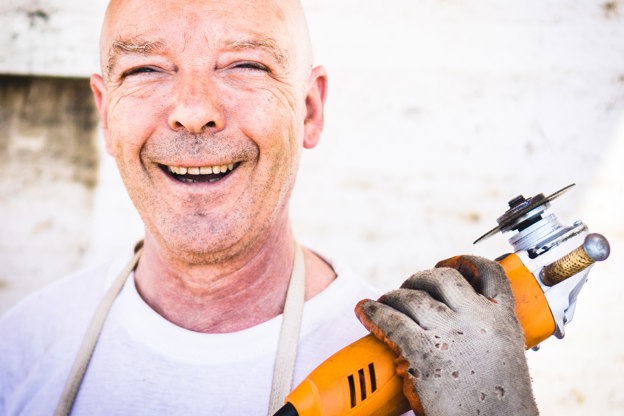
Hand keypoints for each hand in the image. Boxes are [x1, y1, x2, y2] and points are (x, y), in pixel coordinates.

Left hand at [355, 255, 537, 415]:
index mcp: (504, 321)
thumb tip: (452, 321)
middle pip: (442, 278)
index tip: (446, 265)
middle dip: (420, 280)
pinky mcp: (423, 354)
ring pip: (411, 297)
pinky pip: (391, 321)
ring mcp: (450, 334)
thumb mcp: (504, 357)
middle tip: (408, 292)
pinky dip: (374, 313)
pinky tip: (365, 311)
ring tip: (383, 304)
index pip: (489, 272)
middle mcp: (478, 320)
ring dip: (392, 297)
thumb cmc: (498, 405)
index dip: (465, 262)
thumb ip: (485, 333)